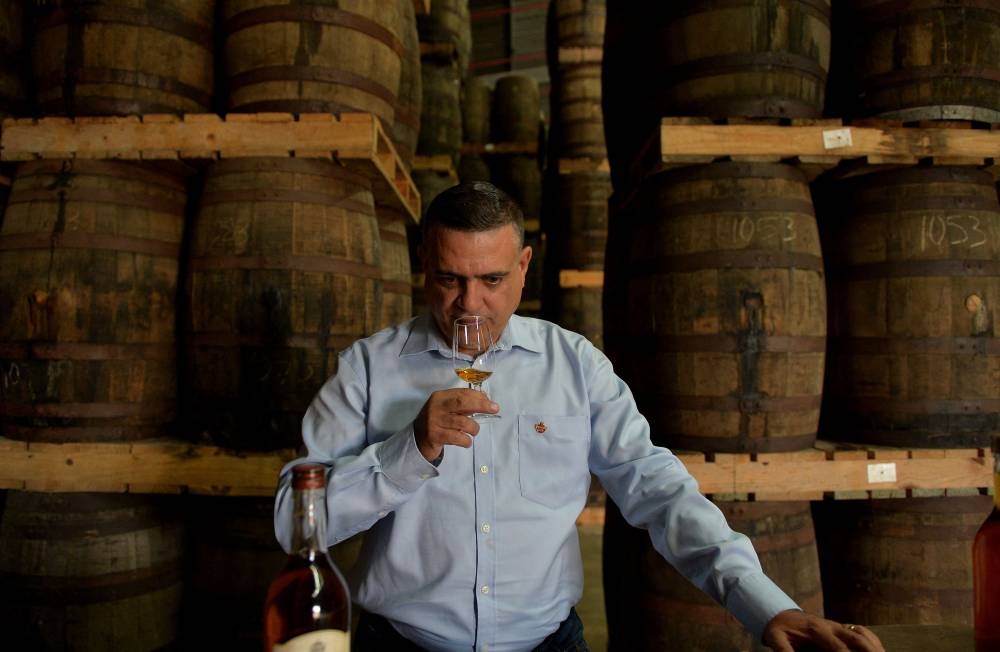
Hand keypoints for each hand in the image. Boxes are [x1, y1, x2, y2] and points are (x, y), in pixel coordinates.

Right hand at [413, 388, 499, 461]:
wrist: (417, 439)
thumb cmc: (437, 422)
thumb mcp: (447, 409)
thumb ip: (463, 403)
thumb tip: (485, 397)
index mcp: (440, 397)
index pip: (462, 393)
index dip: (479, 397)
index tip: (491, 402)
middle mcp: (436, 407)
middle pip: (462, 402)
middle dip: (481, 405)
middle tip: (494, 409)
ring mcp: (434, 422)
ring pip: (463, 422)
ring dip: (474, 428)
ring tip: (474, 431)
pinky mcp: (435, 436)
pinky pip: (458, 438)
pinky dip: (466, 441)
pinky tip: (466, 441)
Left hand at [762, 610, 884, 651]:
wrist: (780, 613)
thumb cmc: (779, 629)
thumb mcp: (776, 639)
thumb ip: (784, 650)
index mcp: (816, 630)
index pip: (839, 648)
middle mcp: (830, 626)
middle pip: (856, 640)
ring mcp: (837, 625)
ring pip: (862, 635)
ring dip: (874, 647)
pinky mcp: (840, 627)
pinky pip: (861, 632)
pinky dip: (872, 640)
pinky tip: (880, 650)